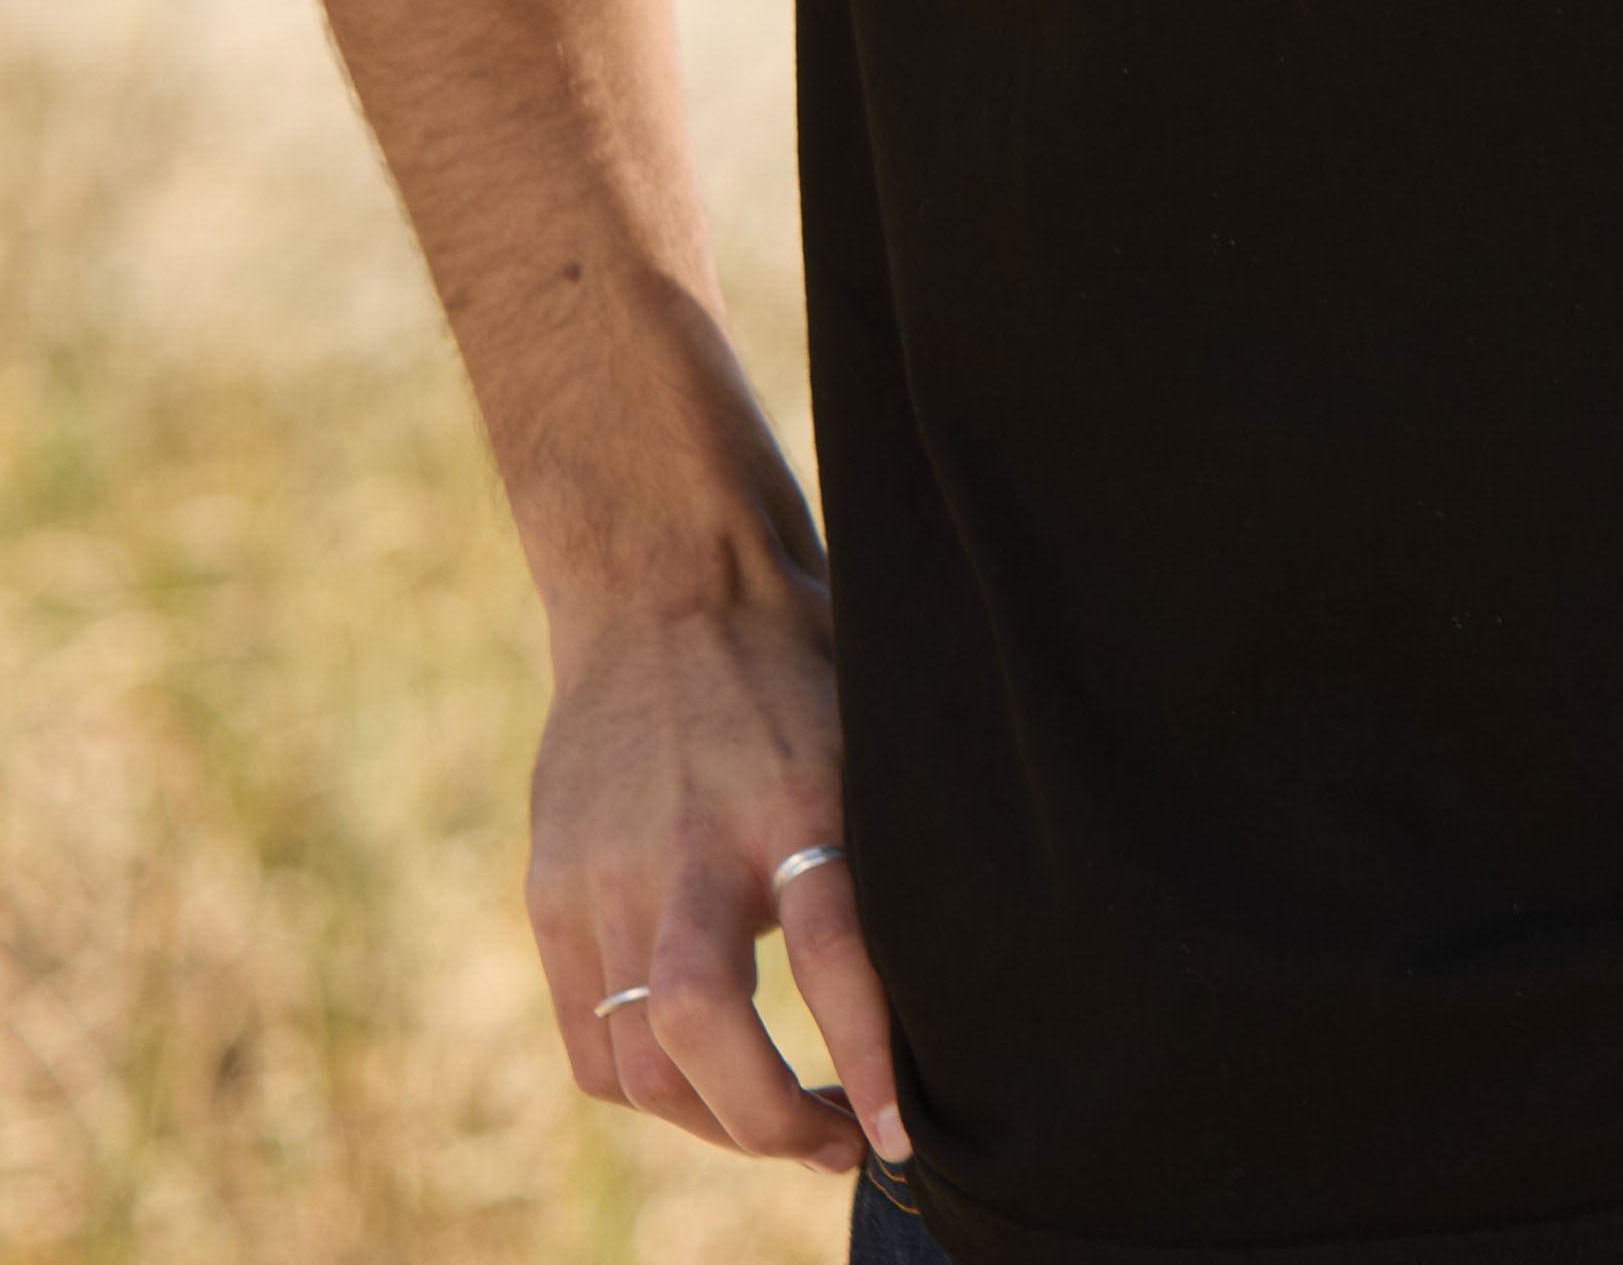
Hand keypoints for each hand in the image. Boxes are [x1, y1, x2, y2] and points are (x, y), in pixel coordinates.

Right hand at [526, 552, 907, 1175]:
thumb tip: (964, 969)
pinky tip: (702, 1088)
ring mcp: (607, 871)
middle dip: (771, 1122)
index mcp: (792, 793)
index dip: (866, 1054)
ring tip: (777, 1127)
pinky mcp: (553, 891)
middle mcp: (691, 842)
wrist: (661, 586)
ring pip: (638, 1058)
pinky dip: (649, 1088)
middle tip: (840, 1143)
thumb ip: (882, 851)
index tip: (900, 1133)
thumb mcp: (865, 736)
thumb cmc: (796, 664)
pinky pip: (591, 1043)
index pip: (834, 948)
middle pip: (706, 1025)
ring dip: (712, 1123)